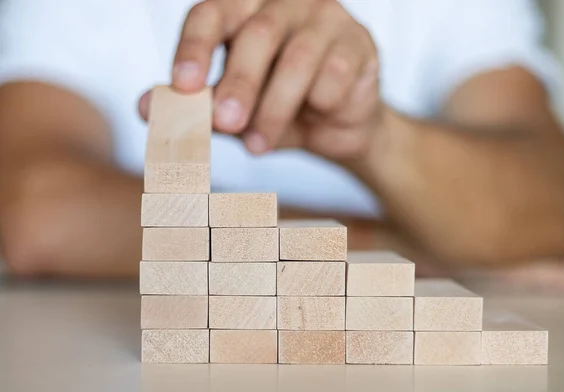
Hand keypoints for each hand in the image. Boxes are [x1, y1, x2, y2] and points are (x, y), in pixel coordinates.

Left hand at [140, 0, 383, 162]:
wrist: (337, 128)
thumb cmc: (278, 111)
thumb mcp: (232, 112)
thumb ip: (195, 105)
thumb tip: (146, 107)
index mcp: (243, 11)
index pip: (211, 14)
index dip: (194, 47)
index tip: (183, 85)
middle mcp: (283, 4)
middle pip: (256, 34)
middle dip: (239, 84)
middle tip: (226, 124)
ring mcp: (325, 18)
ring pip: (298, 59)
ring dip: (276, 108)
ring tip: (259, 146)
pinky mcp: (358, 43)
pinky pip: (336, 75)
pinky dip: (321, 104)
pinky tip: (319, 115)